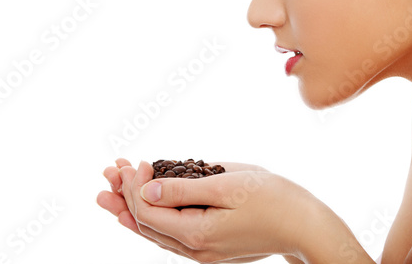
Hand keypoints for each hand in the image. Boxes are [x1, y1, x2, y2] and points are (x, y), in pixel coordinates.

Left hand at [100, 160, 314, 262]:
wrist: (304, 224)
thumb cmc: (273, 199)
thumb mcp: (227, 186)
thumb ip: (183, 190)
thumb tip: (145, 191)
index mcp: (196, 234)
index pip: (148, 211)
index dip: (134, 186)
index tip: (136, 161)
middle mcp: (195, 249)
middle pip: (145, 223)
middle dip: (124, 196)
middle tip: (106, 174)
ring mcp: (202, 251)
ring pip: (156, 231)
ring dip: (132, 208)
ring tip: (110, 194)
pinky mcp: (210, 247)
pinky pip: (171, 235)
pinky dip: (152, 218)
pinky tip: (143, 210)